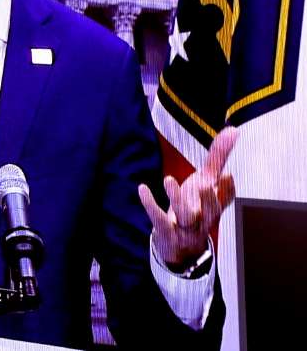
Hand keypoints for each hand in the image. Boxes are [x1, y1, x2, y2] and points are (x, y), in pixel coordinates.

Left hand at [138, 126, 238, 268]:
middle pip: (210, 211)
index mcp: (214, 205)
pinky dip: (150, 204)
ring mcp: (184, 227)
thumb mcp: (206, 182)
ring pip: (185, 215)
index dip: (227, 190)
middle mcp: (203, 217)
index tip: (228, 175)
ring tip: (169, 180)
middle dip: (209, 199)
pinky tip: (142, 188)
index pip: (225, 199)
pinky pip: (158, 219)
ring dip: (177, 199)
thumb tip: (233, 130)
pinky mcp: (166, 231)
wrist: (180, 246)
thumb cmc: (196, 206)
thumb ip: (218, 157)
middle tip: (206, 184)